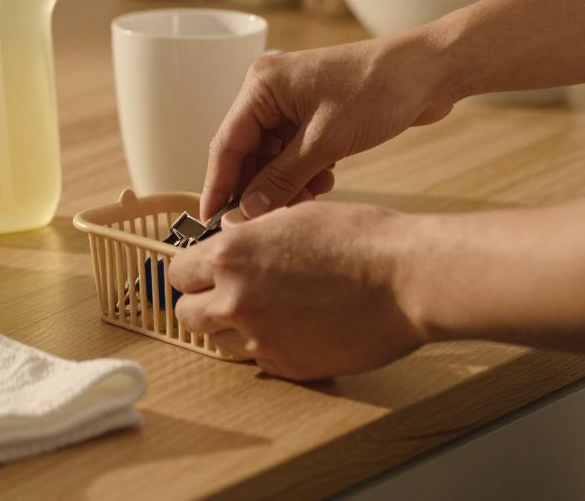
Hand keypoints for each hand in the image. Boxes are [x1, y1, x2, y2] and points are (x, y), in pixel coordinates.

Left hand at [168, 201, 424, 379]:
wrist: (407, 280)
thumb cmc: (360, 240)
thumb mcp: (292, 218)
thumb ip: (249, 235)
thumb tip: (226, 240)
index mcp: (231, 256)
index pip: (177, 271)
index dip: (192, 269)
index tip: (203, 270)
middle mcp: (235, 300)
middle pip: (187, 313)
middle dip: (203, 301)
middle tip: (228, 292)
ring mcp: (260, 339)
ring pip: (217, 341)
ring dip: (231, 327)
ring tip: (266, 309)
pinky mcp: (287, 367)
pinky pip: (257, 360)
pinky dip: (266, 346)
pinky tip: (294, 326)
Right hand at [202, 33, 453, 219]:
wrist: (430, 73)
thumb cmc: (378, 91)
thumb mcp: (324, 142)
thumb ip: (281, 179)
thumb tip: (247, 212)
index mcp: (261, 86)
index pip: (226, 144)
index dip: (218, 185)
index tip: (211, 220)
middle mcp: (270, 92)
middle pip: (248, 153)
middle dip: (259, 188)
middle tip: (267, 222)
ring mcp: (293, 103)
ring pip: (273, 157)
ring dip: (286, 184)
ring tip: (308, 201)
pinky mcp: (316, 115)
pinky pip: (295, 153)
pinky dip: (305, 173)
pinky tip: (324, 183)